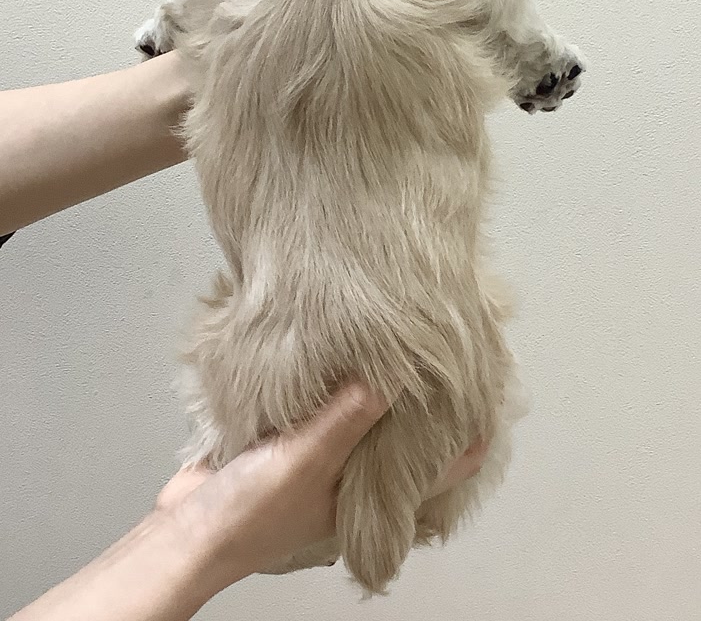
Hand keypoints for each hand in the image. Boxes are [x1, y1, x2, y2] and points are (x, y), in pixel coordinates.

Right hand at [158, 385, 488, 595]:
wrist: (188, 528)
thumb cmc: (249, 514)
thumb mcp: (308, 457)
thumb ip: (348, 416)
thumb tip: (393, 376)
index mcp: (369, 497)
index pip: (439, 471)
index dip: (467, 441)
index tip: (488, 400)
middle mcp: (351, 481)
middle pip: (406, 444)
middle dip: (428, 410)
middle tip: (448, 362)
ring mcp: (319, 466)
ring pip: (366, 427)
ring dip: (381, 398)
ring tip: (401, 355)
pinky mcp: (287, 449)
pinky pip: (324, 417)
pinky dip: (336, 395)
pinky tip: (335, 368)